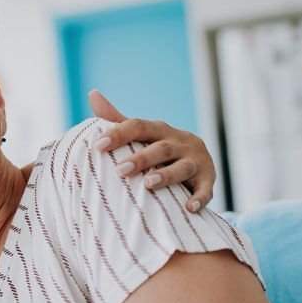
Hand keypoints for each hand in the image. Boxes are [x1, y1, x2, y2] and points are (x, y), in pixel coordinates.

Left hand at [88, 89, 214, 211]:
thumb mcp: (142, 134)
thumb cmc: (160, 148)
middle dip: (141, 158)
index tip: (98, 146)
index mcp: (160, 130)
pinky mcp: (208, 179)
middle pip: (161, 148)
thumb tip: (93, 94)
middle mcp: (180, 142)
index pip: (138, 126)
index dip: (119, 134)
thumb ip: (118, 118)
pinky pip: (206, 189)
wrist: (198, 162)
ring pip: (182, 167)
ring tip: (148, 184)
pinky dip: (199, 197)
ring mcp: (196, 160)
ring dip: (167, 175)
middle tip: (120, 170)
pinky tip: (189, 208)